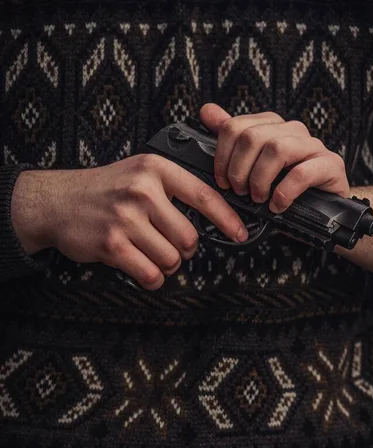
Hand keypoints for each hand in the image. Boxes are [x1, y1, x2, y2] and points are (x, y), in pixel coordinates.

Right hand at [11, 154, 247, 289]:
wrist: (58, 201)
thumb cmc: (105, 190)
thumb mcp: (139, 173)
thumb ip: (172, 188)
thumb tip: (214, 214)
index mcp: (155, 169)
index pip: (204, 196)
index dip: (227, 219)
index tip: (240, 234)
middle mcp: (142, 190)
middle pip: (189, 237)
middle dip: (184, 249)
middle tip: (168, 244)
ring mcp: (126, 218)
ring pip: (172, 259)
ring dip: (166, 264)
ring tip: (148, 252)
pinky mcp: (112, 244)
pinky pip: (151, 274)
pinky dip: (152, 278)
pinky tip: (142, 268)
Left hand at [200, 103, 350, 211]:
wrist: (320, 213)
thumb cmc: (283, 189)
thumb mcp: (252, 168)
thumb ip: (232, 139)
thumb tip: (207, 111)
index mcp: (271, 126)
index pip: (235, 126)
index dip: (222, 156)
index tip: (222, 181)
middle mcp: (292, 130)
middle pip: (252, 137)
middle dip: (239, 170)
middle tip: (240, 192)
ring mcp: (313, 146)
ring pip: (277, 149)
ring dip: (260, 179)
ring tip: (259, 198)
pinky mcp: (331, 165)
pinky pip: (302, 173)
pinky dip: (284, 192)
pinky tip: (278, 205)